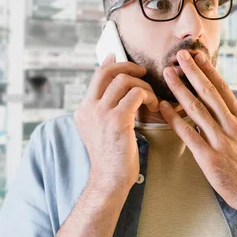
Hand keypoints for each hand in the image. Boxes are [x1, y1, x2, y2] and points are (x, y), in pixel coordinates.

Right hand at [74, 54, 158, 193]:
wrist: (109, 180)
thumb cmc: (112, 157)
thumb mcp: (101, 129)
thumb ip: (104, 109)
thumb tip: (113, 87)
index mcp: (83, 110)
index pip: (96, 76)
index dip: (110, 63)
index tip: (118, 56)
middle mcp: (89, 108)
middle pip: (107, 72)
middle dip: (128, 67)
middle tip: (142, 72)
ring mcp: (101, 113)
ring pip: (124, 81)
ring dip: (142, 86)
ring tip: (150, 99)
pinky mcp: (116, 120)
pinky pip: (136, 94)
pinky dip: (148, 96)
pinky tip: (152, 106)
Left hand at [159, 49, 236, 213]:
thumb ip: (231, 118)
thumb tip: (219, 101)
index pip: (223, 89)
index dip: (209, 71)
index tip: (198, 56)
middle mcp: (230, 126)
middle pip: (209, 93)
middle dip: (193, 72)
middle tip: (180, 55)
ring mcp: (220, 141)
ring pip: (196, 109)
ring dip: (180, 89)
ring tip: (167, 74)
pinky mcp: (209, 157)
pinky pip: (188, 134)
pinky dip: (174, 119)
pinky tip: (163, 107)